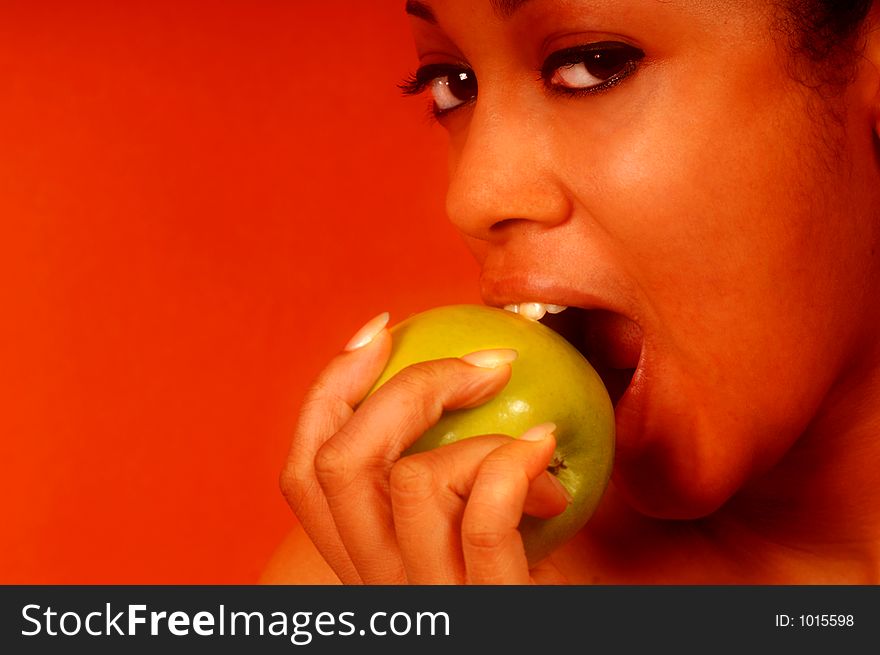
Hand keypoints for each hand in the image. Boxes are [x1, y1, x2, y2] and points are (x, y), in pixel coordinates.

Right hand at [280, 312, 570, 583]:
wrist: (553, 647)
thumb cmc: (523, 587)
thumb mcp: (467, 537)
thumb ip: (447, 479)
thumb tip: (467, 375)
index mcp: (362, 562)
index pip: (303, 470)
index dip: (330, 389)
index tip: (379, 329)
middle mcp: (377, 585)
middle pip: (337, 462)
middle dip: (404, 386)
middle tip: (482, 363)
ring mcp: (426, 600)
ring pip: (407, 481)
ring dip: (479, 434)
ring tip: (533, 437)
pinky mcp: (485, 608)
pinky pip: (481, 516)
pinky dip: (513, 461)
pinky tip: (547, 448)